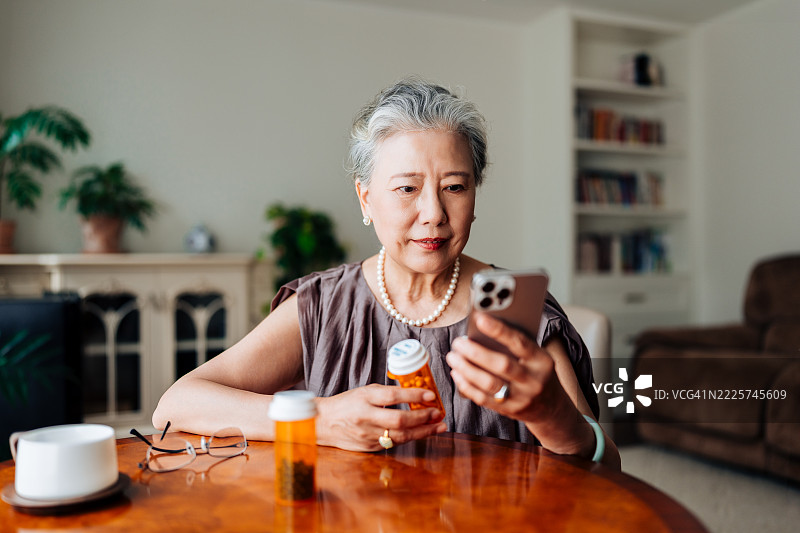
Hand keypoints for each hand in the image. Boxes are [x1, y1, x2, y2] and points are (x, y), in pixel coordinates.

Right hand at [316, 384, 446, 451]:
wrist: (324, 423)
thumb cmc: (347, 403)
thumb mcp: (365, 391)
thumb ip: (386, 393)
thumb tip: (414, 394)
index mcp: (364, 398)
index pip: (392, 396)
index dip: (413, 395)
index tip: (430, 394)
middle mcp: (365, 417)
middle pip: (399, 420)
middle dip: (422, 418)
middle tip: (437, 413)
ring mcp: (367, 435)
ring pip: (400, 436)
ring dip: (423, 432)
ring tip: (438, 426)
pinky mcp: (369, 447)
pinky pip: (394, 443)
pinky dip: (410, 438)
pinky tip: (422, 433)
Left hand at [446, 312, 566, 423]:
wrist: (551, 407)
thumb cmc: (536, 372)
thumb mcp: (535, 356)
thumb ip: (514, 344)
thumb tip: (482, 327)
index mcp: (542, 360)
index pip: (520, 343)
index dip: (499, 330)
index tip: (479, 318)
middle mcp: (533, 380)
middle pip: (502, 365)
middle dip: (476, 352)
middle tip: (458, 342)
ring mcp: (522, 398)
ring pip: (489, 384)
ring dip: (466, 369)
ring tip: (453, 356)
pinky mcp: (509, 411)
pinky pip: (483, 398)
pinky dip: (466, 385)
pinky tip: (456, 373)